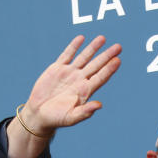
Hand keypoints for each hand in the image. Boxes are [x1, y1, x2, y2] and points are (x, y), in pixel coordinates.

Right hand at [7, 35, 120, 157]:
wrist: (39, 114)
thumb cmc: (56, 119)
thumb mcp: (71, 118)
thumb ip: (85, 112)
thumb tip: (99, 105)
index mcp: (85, 91)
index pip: (100, 77)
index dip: (109, 69)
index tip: (117, 61)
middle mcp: (80, 80)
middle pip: (96, 65)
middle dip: (107, 56)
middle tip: (118, 47)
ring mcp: (69, 73)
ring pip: (84, 57)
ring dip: (93, 48)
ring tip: (103, 38)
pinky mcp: (57, 69)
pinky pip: (67, 55)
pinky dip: (74, 47)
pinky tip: (81, 38)